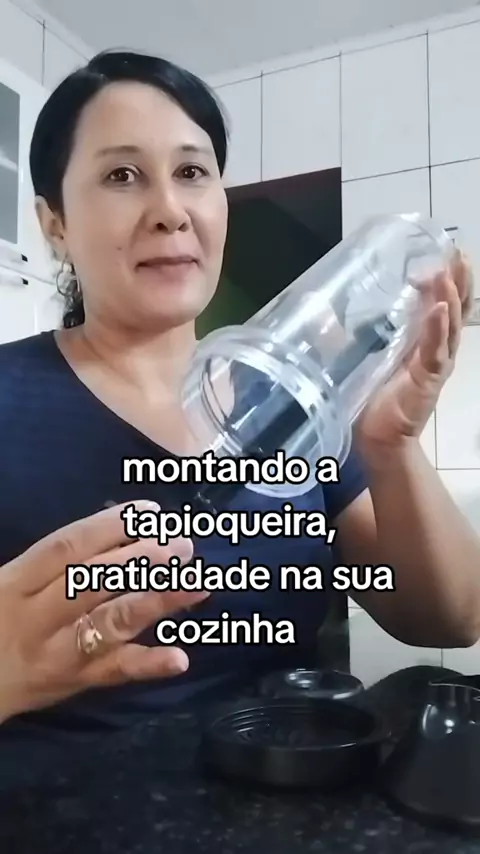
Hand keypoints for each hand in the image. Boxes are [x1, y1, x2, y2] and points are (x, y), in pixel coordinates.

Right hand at [0, 501, 206, 723]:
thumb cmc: (0, 616)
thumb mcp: (12, 580)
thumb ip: (57, 560)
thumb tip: (119, 528)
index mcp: (17, 583)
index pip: (67, 549)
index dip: (110, 527)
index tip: (151, 512)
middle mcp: (38, 617)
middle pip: (94, 583)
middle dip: (142, 560)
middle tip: (183, 544)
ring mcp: (60, 652)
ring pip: (110, 624)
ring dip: (156, 603)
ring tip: (196, 585)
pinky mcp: (76, 683)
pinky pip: (114, 673)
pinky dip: (149, 665)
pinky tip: (181, 657)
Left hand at [355, 249, 473, 465]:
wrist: (377, 438)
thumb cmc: (371, 399)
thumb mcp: (359, 358)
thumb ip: (346, 336)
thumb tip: (321, 311)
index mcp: (421, 340)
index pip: (439, 303)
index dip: (443, 278)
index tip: (439, 252)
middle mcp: (434, 348)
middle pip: (454, 308)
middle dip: (458, 280)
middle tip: (457, 252)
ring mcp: (435, 362)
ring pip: (450, 324)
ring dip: (450, 296)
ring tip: (449, 272)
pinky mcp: (429, 378)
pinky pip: (437, 350)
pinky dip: (439, 328)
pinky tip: (440, 309)